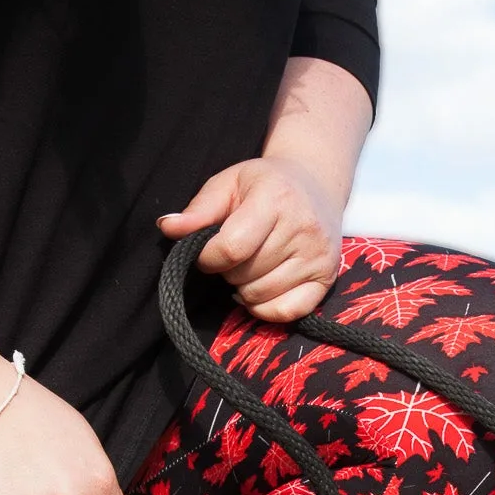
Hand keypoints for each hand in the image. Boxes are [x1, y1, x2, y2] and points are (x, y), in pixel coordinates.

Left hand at [159, 157, 341, 322]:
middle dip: (228, 271)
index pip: (231, 248)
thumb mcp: (229, 184)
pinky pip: (287, 312)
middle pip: (245, 275)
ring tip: (249, 267)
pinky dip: (265, 309)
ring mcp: (318, 256)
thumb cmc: (265, 184)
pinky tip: (260, 290)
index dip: (208, 258)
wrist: (316, 183)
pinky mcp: (328, 278)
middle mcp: (302, 228)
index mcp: (275, 199)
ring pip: (261, 295)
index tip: (206, 253)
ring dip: (244, 289)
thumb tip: (167, 227)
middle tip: (234, 255)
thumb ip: (198, 209)